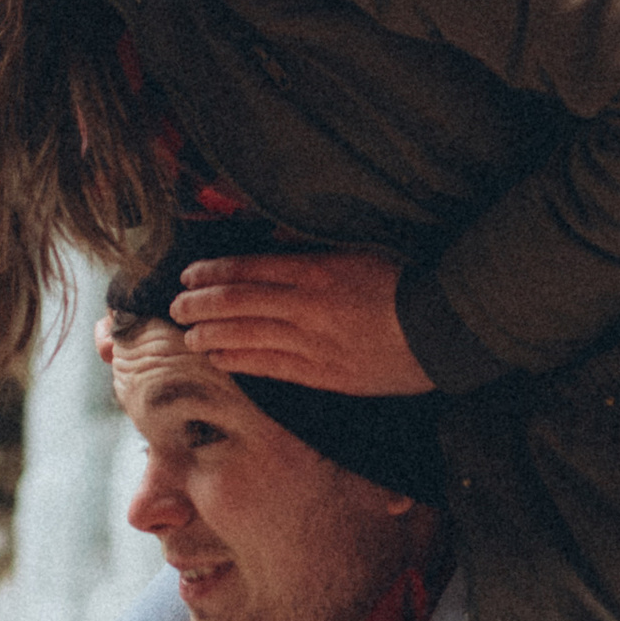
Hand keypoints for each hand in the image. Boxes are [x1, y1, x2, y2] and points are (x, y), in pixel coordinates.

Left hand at [172, 246, 433, 394]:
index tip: (190, 274)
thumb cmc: (407, 283)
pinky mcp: (324, 374)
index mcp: (317, 270)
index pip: (249, 270)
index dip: (214, 272)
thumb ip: (313, 251)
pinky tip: (220, 360)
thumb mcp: (360, 250)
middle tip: (176, 307)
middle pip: (238, 304)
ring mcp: (313, 344)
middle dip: (201, 305)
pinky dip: (240, 361)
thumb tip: (273, 246)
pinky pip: (271, 368)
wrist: (443, 330)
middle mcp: (307, 307)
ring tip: (188, 337)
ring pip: (247, 338)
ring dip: (211, 336)